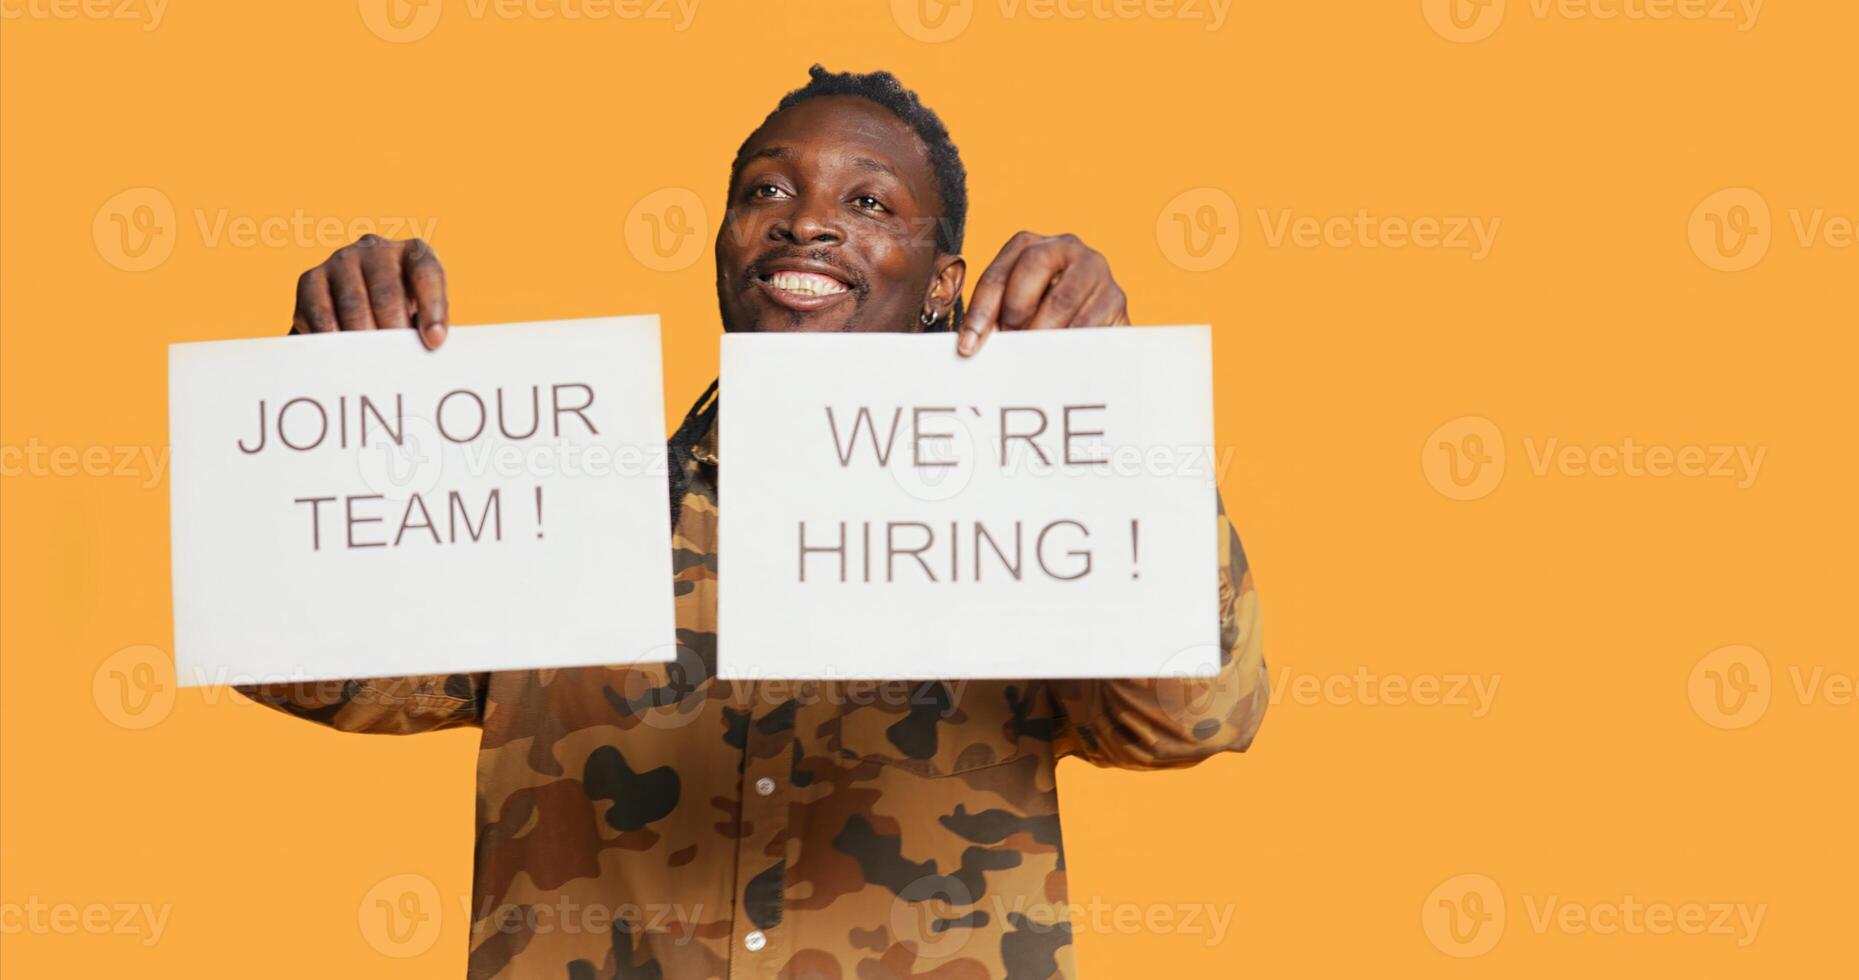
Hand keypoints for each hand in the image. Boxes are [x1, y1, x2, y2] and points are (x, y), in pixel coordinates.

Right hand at [290, 235, 449, 348]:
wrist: (359, 310)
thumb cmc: (401, 315)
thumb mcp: (422, 315)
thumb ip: (428, 326)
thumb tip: (427, 348)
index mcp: (412, 253)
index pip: (427, 272)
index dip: (432, 308)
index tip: (434, 342)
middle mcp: (375, 248)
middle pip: (387, 293)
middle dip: (394, 331)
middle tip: (397, 361)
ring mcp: (341, 261)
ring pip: (353, 304)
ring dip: (363, 338)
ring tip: (372, 364)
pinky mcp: (311, 279)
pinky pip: (320, 311)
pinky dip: (331, 336)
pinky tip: (341, 355)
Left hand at [957, 231, 1129, 355]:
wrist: (1095, 333)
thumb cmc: (1045, 320)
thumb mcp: (1016, 313)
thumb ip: (993, 319)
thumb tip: (971, 345)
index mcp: (1030, 246)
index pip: (998, 274)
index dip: (980, 311)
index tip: (969, 347)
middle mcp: (1065, 246)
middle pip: (1034, 265)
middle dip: (1016, 308)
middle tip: (1011, 340)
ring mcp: (1095, 269)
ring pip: (1061, 299)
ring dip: (1041, 331)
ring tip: (1032, 354)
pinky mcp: (1116, 297)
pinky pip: (1087, 323)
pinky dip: (1068, 345)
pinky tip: (1057, 358)